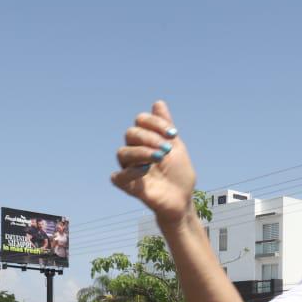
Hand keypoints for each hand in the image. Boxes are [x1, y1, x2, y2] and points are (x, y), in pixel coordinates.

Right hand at [110, 100, 197, 224]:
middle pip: (131, 133)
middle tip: (167, 149)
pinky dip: (131, 172)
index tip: (173, 134)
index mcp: (145, 140)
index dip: (155, 123)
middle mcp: (135, 152)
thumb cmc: (179, 174)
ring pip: (123, 152)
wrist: (183, 198)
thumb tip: (158, 103)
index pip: (140, 120)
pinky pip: (118, 177)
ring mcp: (130, 168)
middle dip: (150, 137)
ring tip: (159, 158)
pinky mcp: (128, 186)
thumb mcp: (176, 146)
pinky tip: (146, 170)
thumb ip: (165, 127)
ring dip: (142, 152)